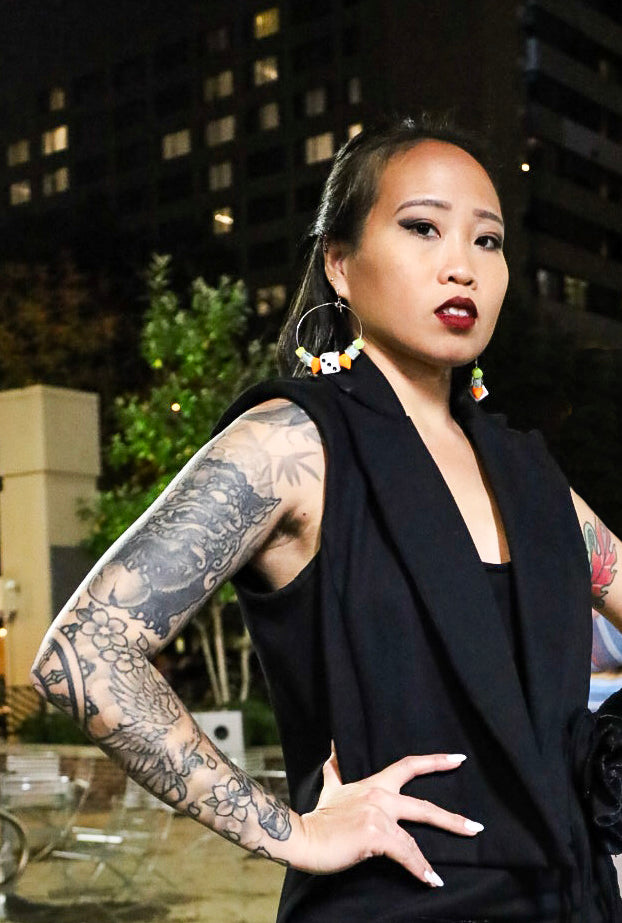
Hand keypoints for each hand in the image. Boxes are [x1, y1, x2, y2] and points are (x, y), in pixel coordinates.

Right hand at [289, 744, 482, 886]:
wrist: (302, 837)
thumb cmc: (318, 819)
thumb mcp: (330, 789)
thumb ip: (335, 772)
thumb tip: (332, 751)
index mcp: (373, 785)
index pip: (408, 766)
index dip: (435, 762)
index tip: (458, 759)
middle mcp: (379, 796)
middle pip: (423, 805)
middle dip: (452, 818)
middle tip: (476, 827)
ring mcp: (378, 815)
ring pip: (415, 836)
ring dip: (432, 857)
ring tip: (443, 872)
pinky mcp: (375, 836)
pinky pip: (405, 854)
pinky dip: (420, 869)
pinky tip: (432, 879)